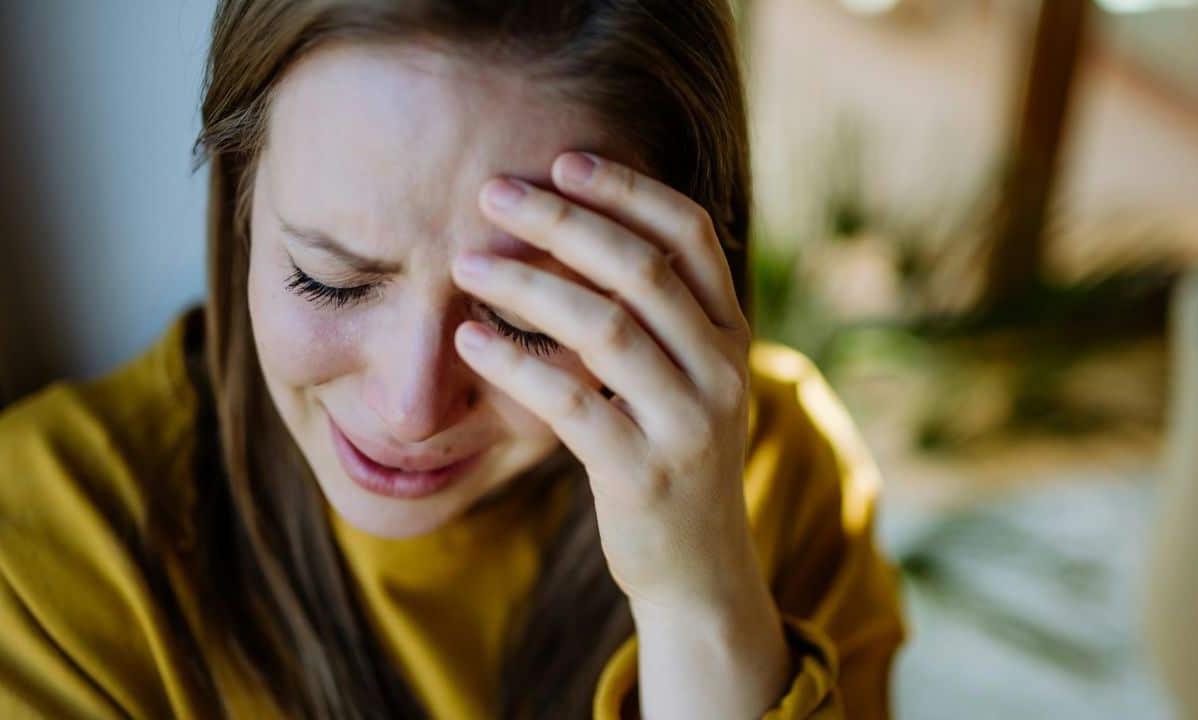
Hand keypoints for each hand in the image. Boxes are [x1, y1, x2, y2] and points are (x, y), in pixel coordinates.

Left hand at [450, 151, 763, 615]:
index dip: (627, 190)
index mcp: (732, 335)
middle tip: (492, 193)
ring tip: (464, 262)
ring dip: (526, 285)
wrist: (698, 570)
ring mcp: (688, 424)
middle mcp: (723, 370)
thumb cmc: (671, 454)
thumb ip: (659, 315)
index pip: (690, 235)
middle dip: (562, 222)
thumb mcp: (687, 379)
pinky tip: (468, 340)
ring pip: (606, 329)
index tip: (563, 160)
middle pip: (642, 270)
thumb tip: (579, 229)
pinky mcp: (643, 475)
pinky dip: (514, 365)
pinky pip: (571, 404)